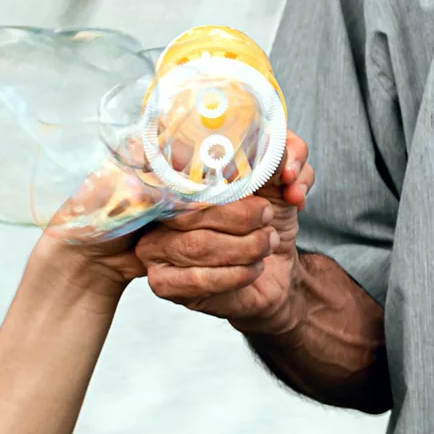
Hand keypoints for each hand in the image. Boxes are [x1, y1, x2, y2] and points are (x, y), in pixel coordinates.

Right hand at [135, 133, 313, 329]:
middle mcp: (159, 212)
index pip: (181, 170)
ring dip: (244, 247)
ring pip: (197, 245)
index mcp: (177, 181)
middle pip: (190, 211)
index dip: (220, 176)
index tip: (258, 187)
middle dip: (240, 217)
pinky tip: (253, 269)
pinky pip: (197, 279)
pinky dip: (235, 274)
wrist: (276, 273)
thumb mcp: (278, 184)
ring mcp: (155, 248)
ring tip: (267, 243)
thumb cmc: (267, 225)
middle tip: (267, 217)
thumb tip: (276, 151)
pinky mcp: (163, 282)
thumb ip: (276, 160)